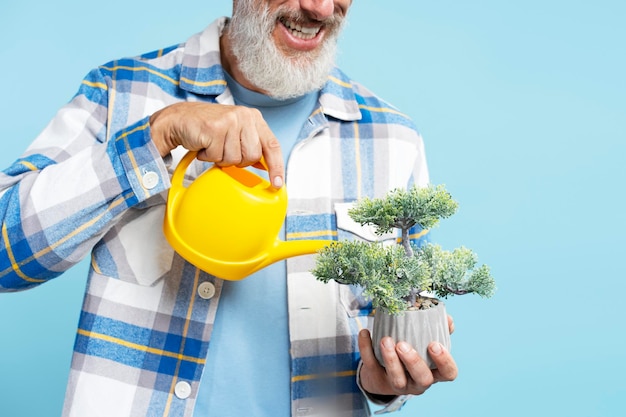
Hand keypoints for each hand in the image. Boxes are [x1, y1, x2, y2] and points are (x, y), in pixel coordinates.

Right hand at [150, 102, 283, 187]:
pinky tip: (204, 144)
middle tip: (224, 150)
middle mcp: (244, 116)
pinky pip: (217, 156)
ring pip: (234, 159)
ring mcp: (230, 121)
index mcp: (253, 118)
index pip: (272, 145)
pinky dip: (208, 156)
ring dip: (220, 158)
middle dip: (237, 160)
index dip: (276, 167)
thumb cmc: (208, 128)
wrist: (180, 119)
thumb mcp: (236, 133)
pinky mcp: (215, 128)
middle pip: (252, 156)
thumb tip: (265, 165)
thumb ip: (252, 146)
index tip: (277, 183)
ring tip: (213, 145)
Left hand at [357, 315, 456, 396]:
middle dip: (414, 362)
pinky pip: (371, 366)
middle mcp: (418, 382)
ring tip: (386, 340)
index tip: (434, 344)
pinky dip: (366, 348)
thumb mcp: (425, 344)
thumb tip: (448, 319)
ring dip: (391, 360)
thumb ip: (439, 330)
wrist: (382, 373)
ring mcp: (398, 384)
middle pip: (423, 379)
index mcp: (434, 372)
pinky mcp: (377, 379)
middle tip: (403, 345)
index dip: (444, 361)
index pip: (448, 373)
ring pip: (397, 380)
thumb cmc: (411, 354)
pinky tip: (365, 333)